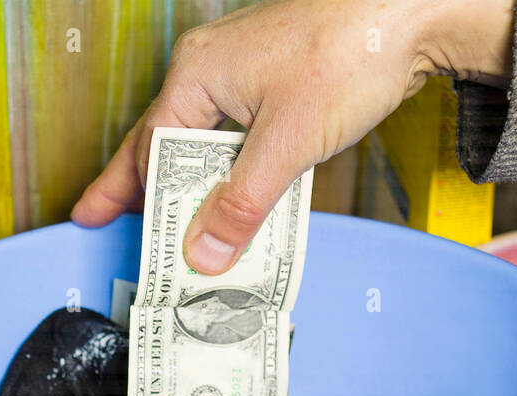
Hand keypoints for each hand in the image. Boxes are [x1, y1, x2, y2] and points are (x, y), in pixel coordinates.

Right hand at [70, 0, 514, 273]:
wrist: (413, 11)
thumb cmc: (350, 53)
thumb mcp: (287, 142)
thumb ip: (241, 202)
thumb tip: (202, 251)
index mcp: (198, 74)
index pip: (151, 149)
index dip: (128, 195)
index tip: (102, 224)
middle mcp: (213, 70)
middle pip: (167, 145)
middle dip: (148, 193)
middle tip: (121, 232)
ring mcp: (246, 74)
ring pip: (205, 144)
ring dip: (197, 190)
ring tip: (175, 231)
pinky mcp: (279, 85)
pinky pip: (239, 139)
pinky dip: (233, 175)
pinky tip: (234, 202)